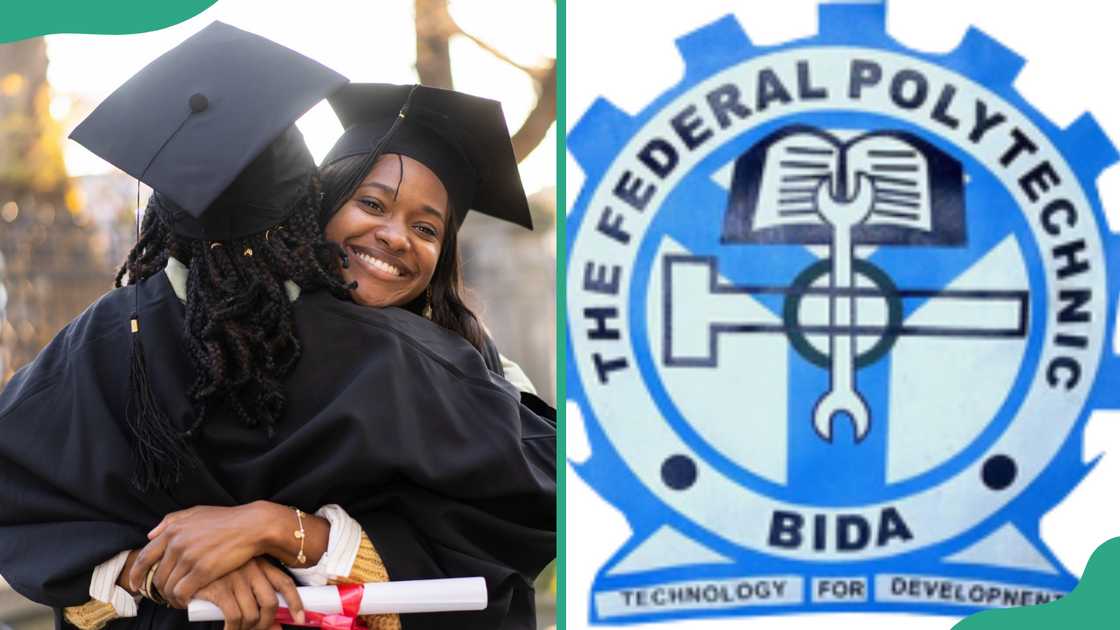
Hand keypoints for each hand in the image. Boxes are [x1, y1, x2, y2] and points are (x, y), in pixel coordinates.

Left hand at [129, 503, 272, 607]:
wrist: (252, 526)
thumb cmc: (227, 519)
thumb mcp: (197, 512)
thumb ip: (172, 521)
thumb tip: (151, 534)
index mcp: (173, 530)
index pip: (145, 557)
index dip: (137, 574)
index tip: (136, 585)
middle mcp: (177, 544)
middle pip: (157, 576)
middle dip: (159, 590)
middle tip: (167, 595)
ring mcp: (189, 558)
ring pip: (169, 587)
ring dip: (171, 597)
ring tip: (178, 600)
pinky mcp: (203, 570)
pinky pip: (182, 592)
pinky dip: (181, 600)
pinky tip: (186, 602)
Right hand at [192, 557, 304, 629]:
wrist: (187, 557)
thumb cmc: (217, 571)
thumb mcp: (241, 576)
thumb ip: (258, 597)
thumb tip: (276, 627)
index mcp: (260, 564)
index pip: (285, 583)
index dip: (295, 603)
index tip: (299, 619)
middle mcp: (251, 570)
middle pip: (270, 603)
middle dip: (266, 624)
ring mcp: (236, 578)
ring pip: (252, 614)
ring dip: (247, 629)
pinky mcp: (219, 588)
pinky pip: (234, 617)